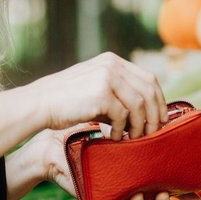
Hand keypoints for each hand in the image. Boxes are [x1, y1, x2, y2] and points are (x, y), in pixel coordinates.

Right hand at [29, 52, 166, 139]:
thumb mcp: (95, 86)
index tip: (161, 119)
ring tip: (132, 138)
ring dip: (139, 125)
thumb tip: (145, 113)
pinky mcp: (101, 94)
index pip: (149, 79)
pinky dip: (121, 130)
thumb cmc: (67, 101)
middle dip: (155, 115)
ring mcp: (107, 78)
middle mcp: (112, 65)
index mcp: (112, 61)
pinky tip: (113, 136)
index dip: (159, 100)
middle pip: (149, 91)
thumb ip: (118, 93)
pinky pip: (123, 115)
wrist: (39, 103)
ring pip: (140, 105)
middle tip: (152, 133)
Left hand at [30, 126, 200, 199]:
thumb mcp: (116, 130)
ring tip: (138, 196)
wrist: (55, 144)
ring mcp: (114, 196)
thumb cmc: (87, 137)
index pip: (166, 185)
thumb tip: (160, 111)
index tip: (195, 197)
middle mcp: (130, 186)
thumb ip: (137, 125)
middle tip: (163, 193)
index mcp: (140, 172)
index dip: (183, 194)